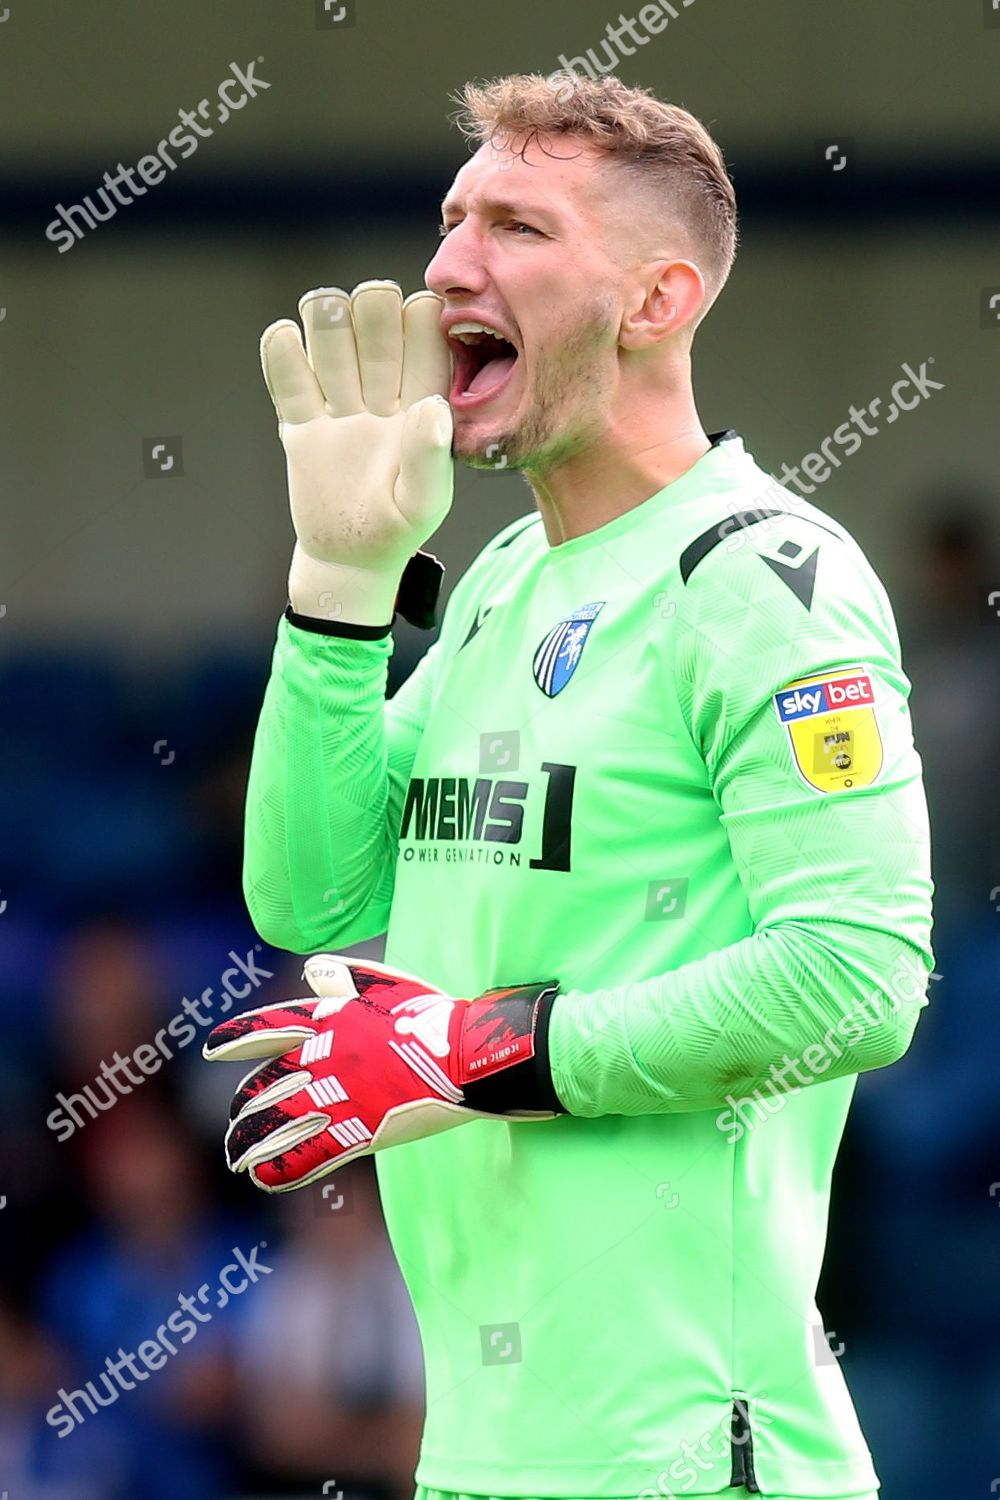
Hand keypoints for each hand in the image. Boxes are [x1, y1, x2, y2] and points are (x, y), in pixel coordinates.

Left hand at [203, 955, 561, 1191]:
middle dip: (245, 1108)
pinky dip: (281, 1168)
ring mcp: (339, 1096)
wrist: (469, 1054)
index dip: (235, 1039)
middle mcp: (325, 1057)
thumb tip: (313, 970)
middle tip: (234, 1123)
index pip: (268, 1028)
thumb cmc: (433, 1016)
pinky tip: (264, 1178)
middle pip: (267, 1086)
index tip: (210, 1048)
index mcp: (329, 1018)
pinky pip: (308, 1154)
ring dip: (251, 1143)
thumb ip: (346, 977)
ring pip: (278, 1124)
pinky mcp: (359, 1131)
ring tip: (236, 1157)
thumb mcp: (387, 984)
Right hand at [260, 281, 453, 625]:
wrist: (350, 560)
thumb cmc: (397, 532)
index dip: (420, 319)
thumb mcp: (424, 504)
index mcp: (422, 403)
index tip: (417, 316)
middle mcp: (381, 395)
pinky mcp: (300, 423)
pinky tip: (283, 337)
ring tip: (324, 309)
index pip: (425, 342)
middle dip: (372, 308)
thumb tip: (430, 406)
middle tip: (369, 304)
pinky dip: (281, 353)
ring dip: (328, 318)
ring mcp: (339, 406)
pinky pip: (288, 379)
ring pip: (332, 343)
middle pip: (376, 330)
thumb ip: (430, 457)